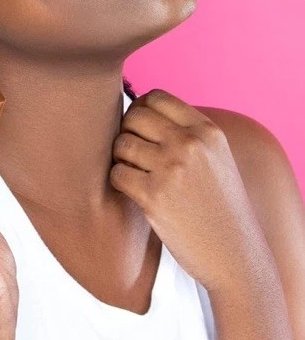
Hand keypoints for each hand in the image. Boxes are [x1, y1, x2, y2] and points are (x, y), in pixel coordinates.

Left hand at [109, 89, 264, 292]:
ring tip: (136, 172)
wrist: (235, 255)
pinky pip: (117, 173)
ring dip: (122, 158)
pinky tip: (135, 191)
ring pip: (122, 143)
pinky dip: (120, 181)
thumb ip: (184, 130)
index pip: (156, 96)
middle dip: (128, 132)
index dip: (140, 108)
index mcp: (206, 130)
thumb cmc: (219, 205)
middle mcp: (190, 144)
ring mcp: (172, 169)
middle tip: (135, 152)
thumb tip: (137, 107)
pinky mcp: (154, 196)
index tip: (141, 127)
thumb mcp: (216, 156)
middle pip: (134, 116)